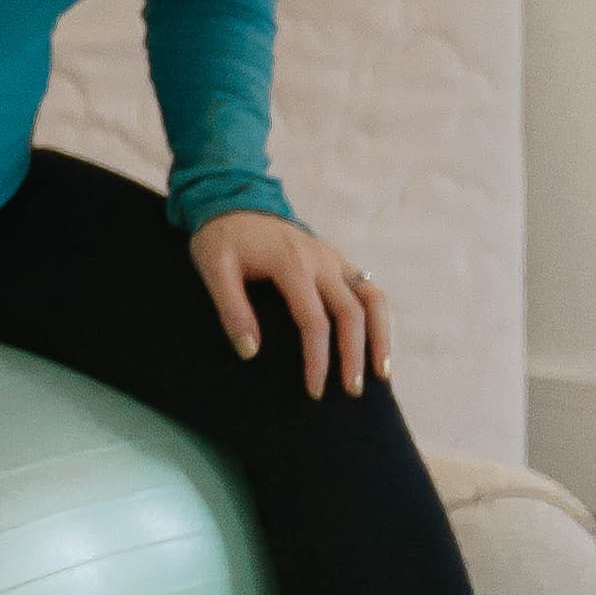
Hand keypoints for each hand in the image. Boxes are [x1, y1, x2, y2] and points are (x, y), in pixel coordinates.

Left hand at [190, 210, 389, 395]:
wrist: (234, 202)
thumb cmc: (221, 239)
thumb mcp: (214, 269)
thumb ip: (232, 310)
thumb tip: (250, 353)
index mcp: (291, 263)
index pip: (314, 320)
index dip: (317, 358)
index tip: (314, 390)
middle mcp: (321, 259)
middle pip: (351, 312)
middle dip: (355, 355)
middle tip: (351, 392)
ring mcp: (334, 258)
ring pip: (372, 298)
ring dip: (381, 336)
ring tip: (381, 374)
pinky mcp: (338, 260)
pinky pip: (369, 289)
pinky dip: (378, 318)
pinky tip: (377, 345)